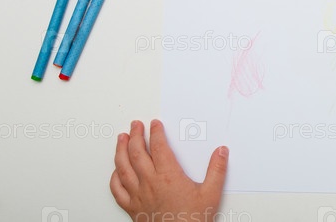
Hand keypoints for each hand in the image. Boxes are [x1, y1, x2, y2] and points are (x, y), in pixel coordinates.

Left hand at [110, 120, 228, 221]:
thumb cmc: (192, 221)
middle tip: (136, 125)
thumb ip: (217, 170)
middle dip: (136, 135)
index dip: (157, 132)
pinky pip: (117, 190)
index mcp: (168, 176)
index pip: (159, 147)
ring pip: (123, 167)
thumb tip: (221, 152)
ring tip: (122, 139)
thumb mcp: (211, 194)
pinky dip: (114, 177)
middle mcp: (150, 183)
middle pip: (137, 153)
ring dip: (121, 150)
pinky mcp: (132, 208)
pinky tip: (116, 171)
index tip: (156, 124)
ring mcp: (138, 195)